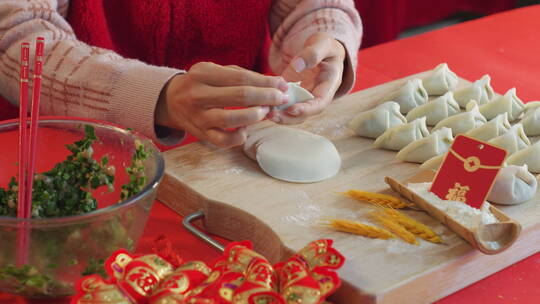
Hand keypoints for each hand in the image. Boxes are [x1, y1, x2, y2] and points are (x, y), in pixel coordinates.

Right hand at [156, 62, 288, 147]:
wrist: (171, 100)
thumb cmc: (202, 83)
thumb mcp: (216, 71)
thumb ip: (243, 75)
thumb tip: (276, 83)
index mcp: (203, 73)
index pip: (241, 77)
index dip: (265, 82)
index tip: (282, 85)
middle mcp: (197, 94)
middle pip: (240, 96)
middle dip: (266, 97)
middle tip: (281, 99)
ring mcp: (198, 116)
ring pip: (230, 119)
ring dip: (254, 116)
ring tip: (265, 112)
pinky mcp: (200, 134)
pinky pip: (222, 141)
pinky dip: (238, 137)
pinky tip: (246, 130)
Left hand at [270, 33, 345, 123]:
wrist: (319, 49)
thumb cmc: (324, 45)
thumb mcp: (323, 43)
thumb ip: (313, 53)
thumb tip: (298, 66)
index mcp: (328, 85)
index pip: (320, 104)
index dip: (306, 109)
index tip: (292, 109)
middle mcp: (316, 95)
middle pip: (304, 114)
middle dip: (289, 117)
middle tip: (272, 115)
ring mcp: (303, 97)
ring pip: (292, 112)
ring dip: (280, 115)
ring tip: (265, 113)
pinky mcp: (291, 94)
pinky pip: (283, 103)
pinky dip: (273, 106)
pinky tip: (260, 105)